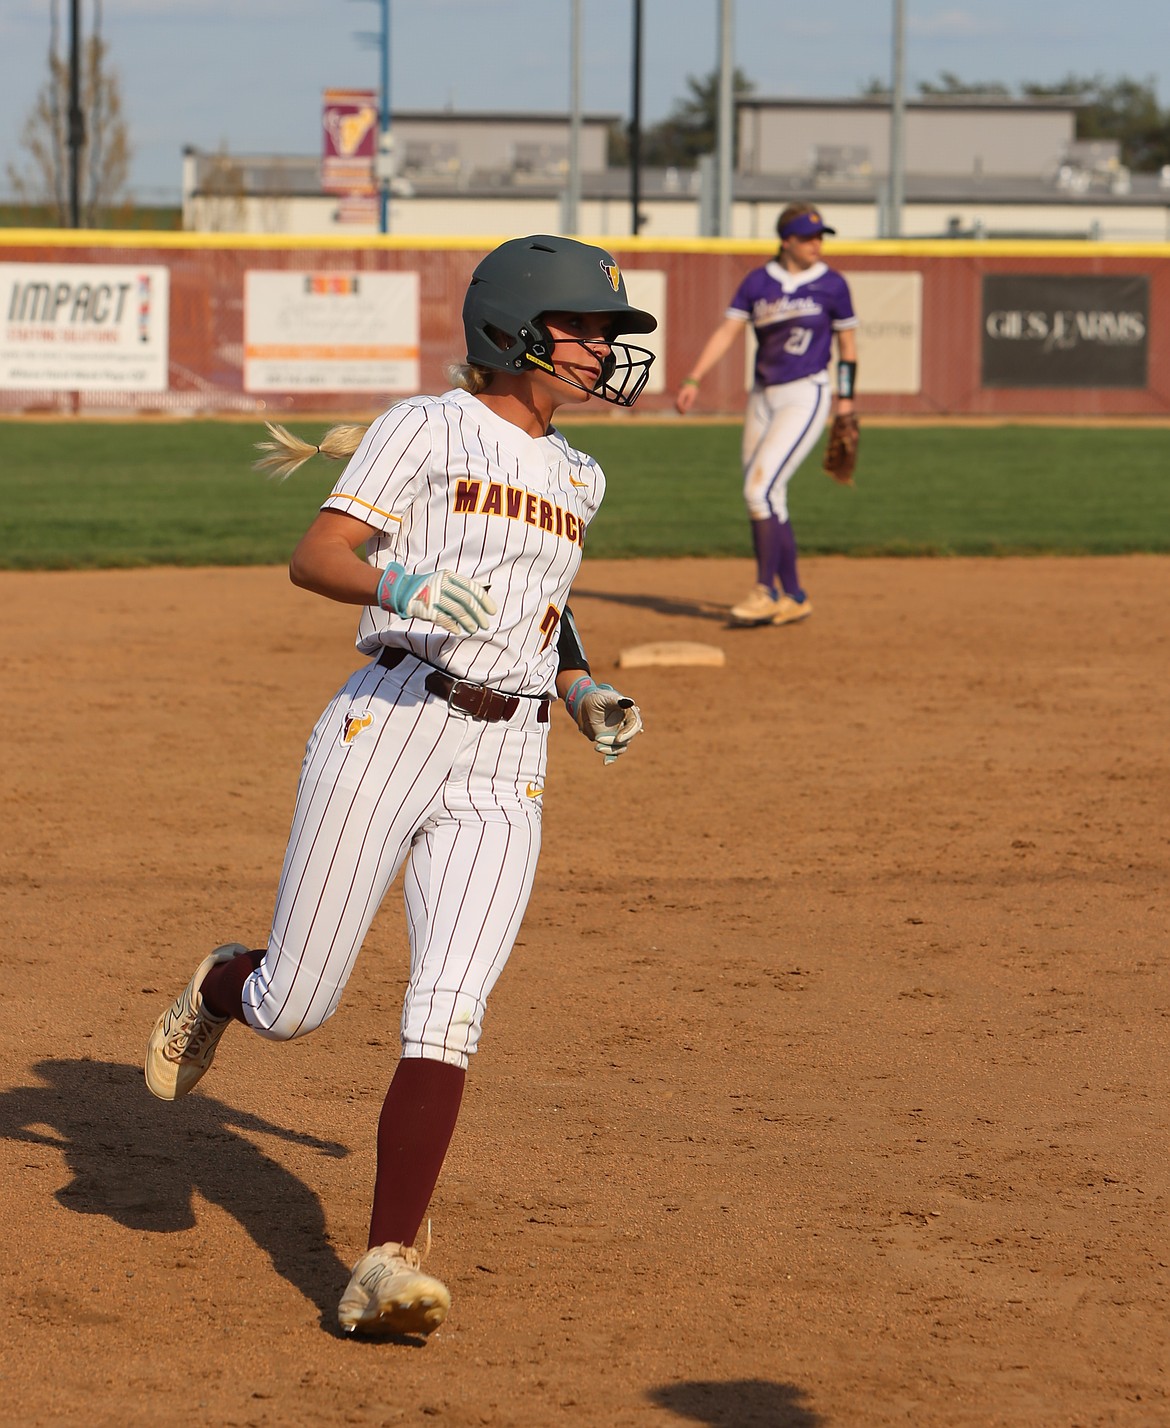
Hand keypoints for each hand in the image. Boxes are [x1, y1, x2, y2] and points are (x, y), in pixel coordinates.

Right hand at [377, 564, 496, 634]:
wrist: (401, 591)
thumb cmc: (427, 588)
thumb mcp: (443, 581)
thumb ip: (460, 588)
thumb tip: (483, 597)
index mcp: (448, 576)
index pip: (472, 587)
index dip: (484, 600)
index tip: (492, 611)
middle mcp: (442, 584)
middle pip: (467, 600)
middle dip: (479, 614)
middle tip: (485, 624)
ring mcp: (434, 596)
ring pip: (457, 611)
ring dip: (468, 622)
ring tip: (474, 629)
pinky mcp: (426, 608)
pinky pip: (444, 619)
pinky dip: (453, 626)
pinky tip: (458, 631)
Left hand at [564, 676, 643, 763]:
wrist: (583, 706)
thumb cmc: (595, 698)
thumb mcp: (604, 698)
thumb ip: (616, 700)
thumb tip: (630, 702)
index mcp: (629, 713)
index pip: (635, 724)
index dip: (628, 732)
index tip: (618, 739)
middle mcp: (626, 725)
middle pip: (628, 738)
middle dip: (616, 741)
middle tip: (599, 739)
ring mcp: (619, 734)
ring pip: (620, 746)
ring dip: (610, 749)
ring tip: (596, 747)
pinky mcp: (610, 741)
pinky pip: (614, 752)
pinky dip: (611, 758)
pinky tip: (606, 762)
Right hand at [675, 379, 699, 414]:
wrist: (692, 379)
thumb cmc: (693, 387)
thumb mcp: (692, 395)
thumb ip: (689, 402)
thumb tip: (686, 409)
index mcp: (682, 393)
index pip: (679, 402)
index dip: (680, 408)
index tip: (683, 412)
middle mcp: (679, 393)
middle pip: (676, 403)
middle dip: (679, 409)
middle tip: (682, 414)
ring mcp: (679, 393)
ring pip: (677, 402)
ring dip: (679, 407)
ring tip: (683, 412)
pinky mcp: (681, 393)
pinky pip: (679, 400)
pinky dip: (680, 405)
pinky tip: (683, 408)